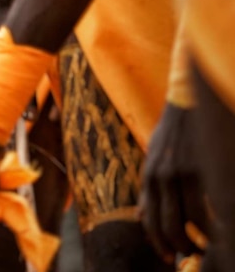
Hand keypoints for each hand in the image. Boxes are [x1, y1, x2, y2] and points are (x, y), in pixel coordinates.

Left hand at [140, 104, 208, 260]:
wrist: (187, 102)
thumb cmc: (172, 132)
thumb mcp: (153, 157)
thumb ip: (147, 187)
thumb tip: (140, 215)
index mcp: (148, 176)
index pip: (149, 219)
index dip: (157, 241)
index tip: (167, 255)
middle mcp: (160, 177)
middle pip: (166, 225)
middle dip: (178, 246)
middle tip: (189, 256)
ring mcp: (180, 173)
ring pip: (189, 221)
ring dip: (199, 240)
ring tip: (207, 247)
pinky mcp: (201, 168)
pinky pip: (207, 206)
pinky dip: (213, 225)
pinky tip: (219, 232)